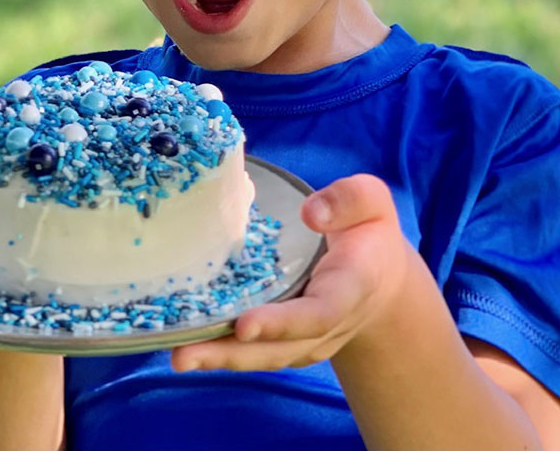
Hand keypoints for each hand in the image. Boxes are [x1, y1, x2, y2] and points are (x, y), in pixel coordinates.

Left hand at [170, 173, 409, 372]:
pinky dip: (221, 352)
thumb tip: (311, 213)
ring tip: (178, 356)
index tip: (245, 325)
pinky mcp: (285, 340)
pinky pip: (253, 350)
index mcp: (349, 288)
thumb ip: (350, 200)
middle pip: (280, 348)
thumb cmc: (369, 232)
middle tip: (186, 354)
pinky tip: (185, 344)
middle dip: (233, 353)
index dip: (282, 322)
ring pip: (263, 356)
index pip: (317, 314)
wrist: (380, 277)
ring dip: (219, 359)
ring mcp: (305, 339)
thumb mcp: (373, 202)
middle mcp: (326, 325)